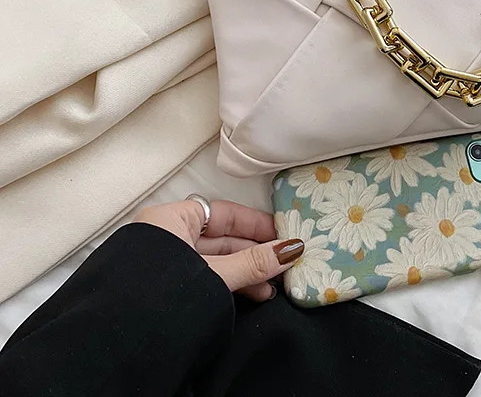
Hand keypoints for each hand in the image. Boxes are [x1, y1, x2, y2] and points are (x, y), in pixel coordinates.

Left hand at [134, 199, 303, 301]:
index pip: (223, 212)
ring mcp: (163, 265)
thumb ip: (254, 263)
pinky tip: (251, 295)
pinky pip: (205, 279)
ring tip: (270, 287)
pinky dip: (229, 285)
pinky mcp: (163, 291)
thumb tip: (291, 249)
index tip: (282, 234)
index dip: (255, 223)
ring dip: (245, 272)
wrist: (114, 343)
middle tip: (283, 263)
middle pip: (221, 238)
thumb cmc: (159, 296)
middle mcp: (165, 237)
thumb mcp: (216, 275)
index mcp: (170, 219)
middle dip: (254, 253)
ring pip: (214, 262)